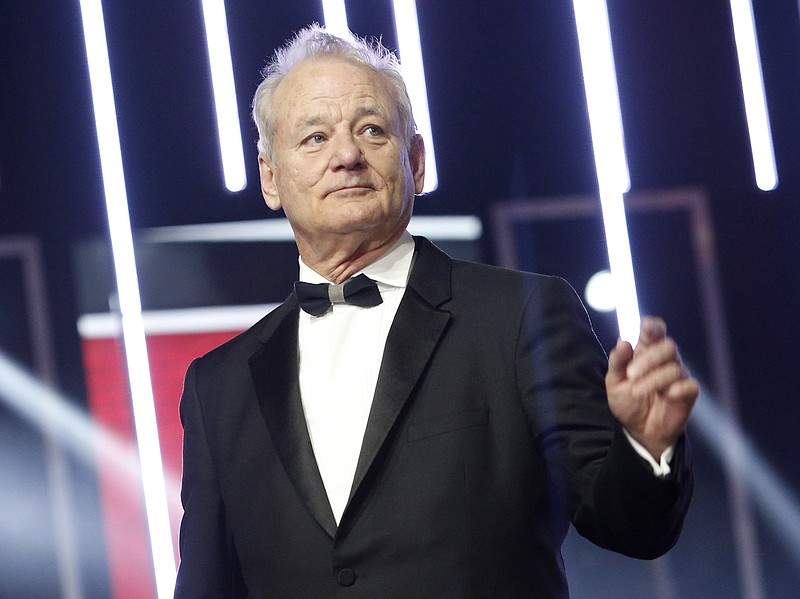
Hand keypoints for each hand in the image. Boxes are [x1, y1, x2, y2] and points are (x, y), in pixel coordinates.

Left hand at [606, 316, 698, 459]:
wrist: (637, 430)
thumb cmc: (627, 401)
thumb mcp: (614, 382)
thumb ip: (617, 362)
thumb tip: (623, 341)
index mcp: (646, 352)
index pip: (656, 332)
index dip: (654, 326)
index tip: (646, 327)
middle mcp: (664, 360)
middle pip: (668, 346)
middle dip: (649, 359)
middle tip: (631, 375)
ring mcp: (678, 376)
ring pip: (674, 368)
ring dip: (653, 380)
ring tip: (637, 392)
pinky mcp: (688, 393)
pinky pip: (689, 385)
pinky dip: (678, 388)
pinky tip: (667, 395)